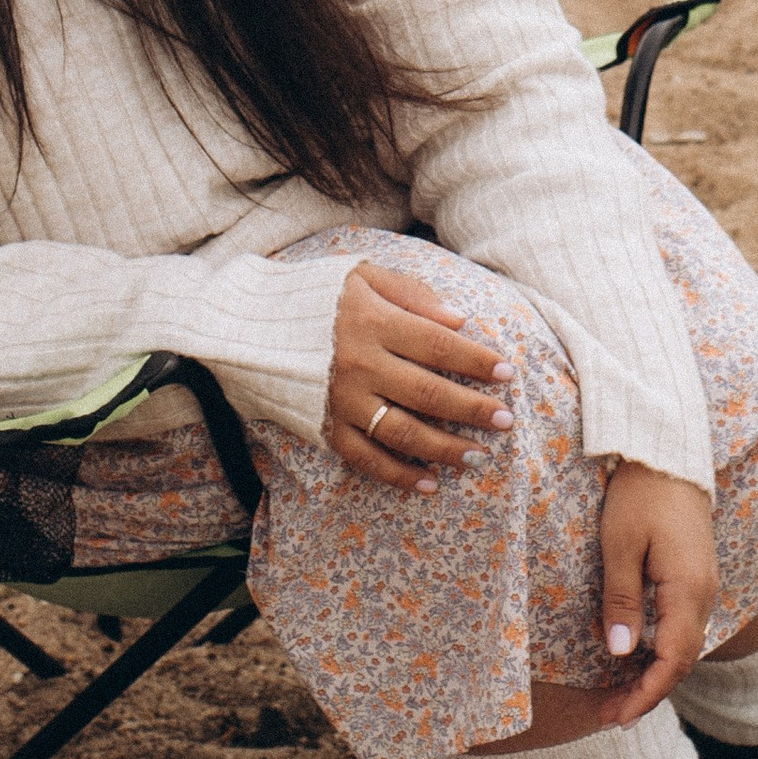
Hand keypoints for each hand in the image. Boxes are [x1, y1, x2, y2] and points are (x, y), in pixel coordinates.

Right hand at [326, 262, 515, 490]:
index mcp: (373, 323)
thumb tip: (459, 319)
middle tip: (507, 421)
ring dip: (445, 449)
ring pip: (403, 433)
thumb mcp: (363, 274)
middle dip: (473, 410)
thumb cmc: (317, 295)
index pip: (438, 345)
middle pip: (428, 394)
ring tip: (478, 455)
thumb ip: (412, 293)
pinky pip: (366, 459)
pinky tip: (428, 484)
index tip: (507, 372)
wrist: (249, 325)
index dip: (476, 361)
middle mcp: (360, 366)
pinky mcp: (326, 428)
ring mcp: (342, 401)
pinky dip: (398, 475)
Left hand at [596, 462, 717, 725]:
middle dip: (646, 693)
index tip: (616, 717)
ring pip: (682, 646)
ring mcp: (703, 585)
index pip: (673, 662)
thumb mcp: (619, 545)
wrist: (667, 452)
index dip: (645, 694)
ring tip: (617, 697)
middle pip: (681, 661)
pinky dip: (659, 652)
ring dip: (653, 675)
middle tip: (608, 717)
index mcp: (688, 590)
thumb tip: (620, 653)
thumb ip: (622, 599)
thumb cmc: (640, 494)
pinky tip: (634, 657)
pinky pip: (681, 627)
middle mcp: (703, 594)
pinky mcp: (694, 576)